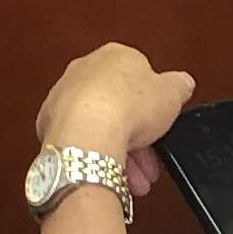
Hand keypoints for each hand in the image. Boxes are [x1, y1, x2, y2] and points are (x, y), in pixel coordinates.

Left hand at [35, 44, 192, 166]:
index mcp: (116, 55)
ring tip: (134, 178)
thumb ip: (179, 85)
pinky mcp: (50, 121)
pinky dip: (95, 155)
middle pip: (118, 106)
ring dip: (119, 152)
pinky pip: (81, 139)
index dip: (152, 108)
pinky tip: (109, 171)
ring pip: (99, 126)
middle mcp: (85, 70)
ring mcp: (64, 95)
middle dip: (136, 137)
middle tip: (148, 161)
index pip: (138, 78)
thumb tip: (182, 83)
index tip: (159, 127)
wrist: (88, 131)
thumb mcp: (172, 93)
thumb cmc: (126, 107)